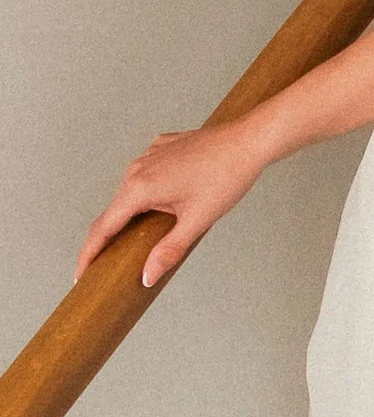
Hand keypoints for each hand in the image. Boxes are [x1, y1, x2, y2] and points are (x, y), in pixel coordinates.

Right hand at [77, 114, 273, 289]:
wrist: (248, 141)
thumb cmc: (227, 177)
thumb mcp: (197, 221)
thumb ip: (169, 250)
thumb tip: (146, 276)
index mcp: (140, 187)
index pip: (104, 227)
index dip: (89, 253)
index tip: (81, 273)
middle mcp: (136, 168)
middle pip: (115, 209)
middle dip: (112, 236)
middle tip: (109, 264)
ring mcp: (148, 154)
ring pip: (131, 190)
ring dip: (133, 212)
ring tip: (138, 237)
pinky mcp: (161, 146)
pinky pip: (146, 173)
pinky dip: (149, 191)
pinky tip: (166, 202)